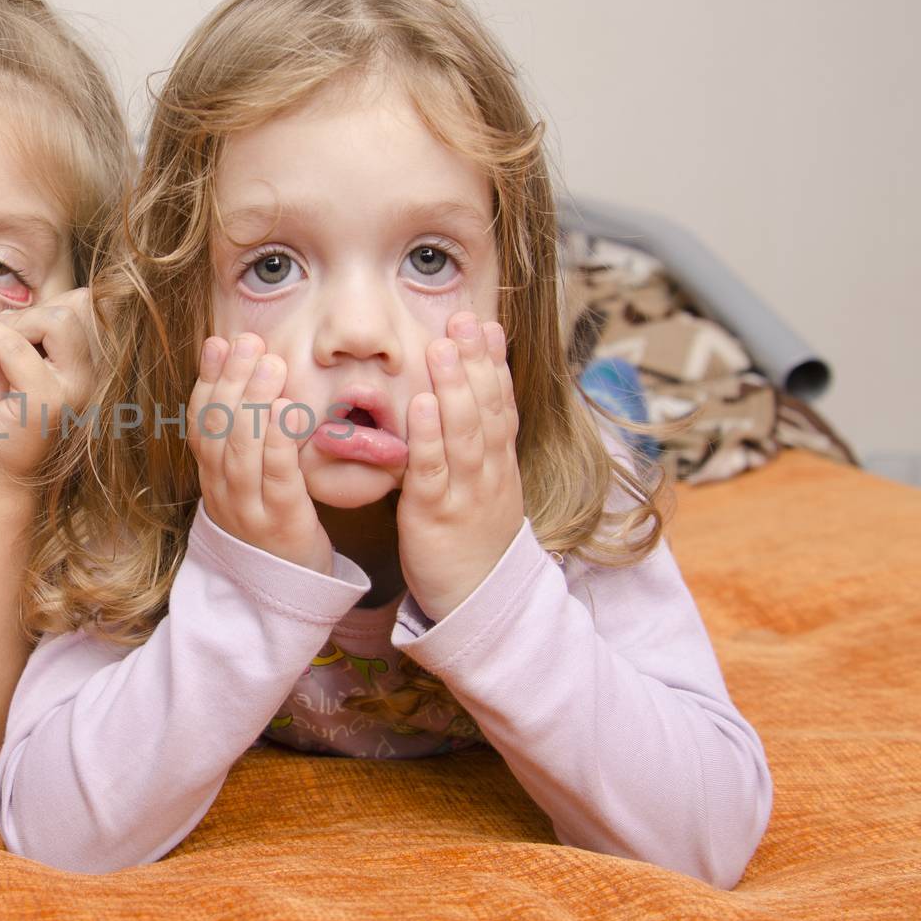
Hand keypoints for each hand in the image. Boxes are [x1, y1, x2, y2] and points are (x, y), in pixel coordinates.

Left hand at [0, 288, 95, 494]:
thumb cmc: (4, 423)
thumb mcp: (22, 370)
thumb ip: (30, 338)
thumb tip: (5, 306)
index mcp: (89, 368)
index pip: (86, 306)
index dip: (45, 307)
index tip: (13, 330)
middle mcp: (92, 378)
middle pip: (75, 307)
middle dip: (27, 313)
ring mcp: (75, 390)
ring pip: (58, 318)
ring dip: (12, 323)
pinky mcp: (46, 402)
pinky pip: (16, 346)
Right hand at [188, 332, 331, 573]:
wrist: (284, 594)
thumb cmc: (273, 526)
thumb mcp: (249, 483)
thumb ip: (244, 439)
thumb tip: (241, 381)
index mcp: (212, 478)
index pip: (200, 422)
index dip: (208, 380)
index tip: (219, 342)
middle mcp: (222, 492)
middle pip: (218, 430)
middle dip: (233, 381)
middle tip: (251, 342)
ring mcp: (248, 509)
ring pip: (241, 450)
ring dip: (254, 402)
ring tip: (271, 364)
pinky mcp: (281, 523)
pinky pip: (276, 477)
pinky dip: (278, 440)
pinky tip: (287, 410)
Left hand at [397, 311, 523, 620]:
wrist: (477, 600)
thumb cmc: (471, 540)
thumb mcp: (482, 488)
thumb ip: (473, 448)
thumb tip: (463, 407)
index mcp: (498, 463)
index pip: (501, 403)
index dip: (493, 363)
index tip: (485, 325)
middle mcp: (488, 471)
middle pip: (486, 408)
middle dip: (474, 362)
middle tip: (463, 320)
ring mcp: (465, 492)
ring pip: (465, 433)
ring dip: (454, 388)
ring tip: (442, 348)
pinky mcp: (436, 515)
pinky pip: (433, 471)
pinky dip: (428, 436)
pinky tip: (418, 405)